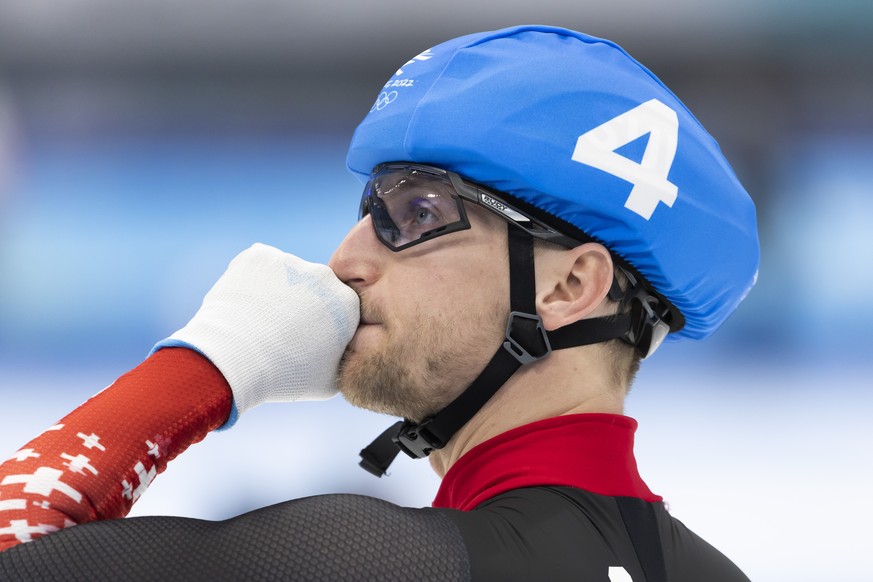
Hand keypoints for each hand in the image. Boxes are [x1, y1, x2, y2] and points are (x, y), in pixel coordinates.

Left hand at [152, 243, 359, 426]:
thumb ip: (344, 355)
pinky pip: (259, 267)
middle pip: (313, 287)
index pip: (336, 308)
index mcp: (347, 302)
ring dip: (275, 291)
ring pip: (285, 276)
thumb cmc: (283, 376)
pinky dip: (252, 281)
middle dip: (300, 303)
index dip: (319, 325)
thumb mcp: (331, 378)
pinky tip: (244, 306)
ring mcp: (290, 261)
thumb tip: (343, 349)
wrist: (234, 362)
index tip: (302, 341)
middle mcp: (324, 275)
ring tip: (257, 321)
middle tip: (278, 329)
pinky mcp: (260, 255)